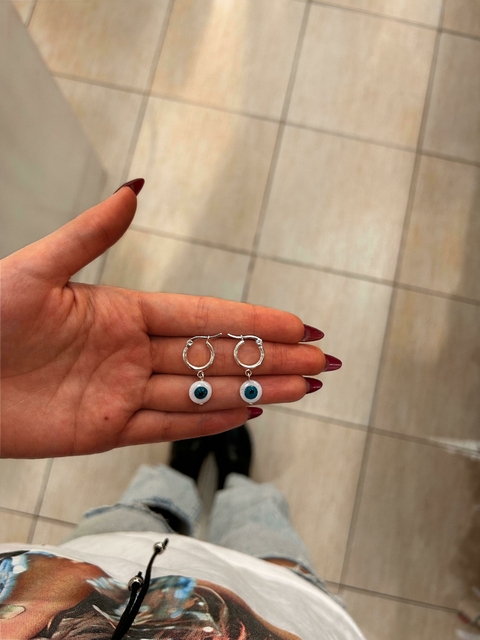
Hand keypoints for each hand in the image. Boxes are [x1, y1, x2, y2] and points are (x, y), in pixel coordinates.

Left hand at [0, 182, 326, 458]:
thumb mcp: (36, 268)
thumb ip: (92, 234)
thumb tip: (135, 190)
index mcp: (123, 311)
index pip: (205, 315)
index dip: (255, 320)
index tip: (299, 323)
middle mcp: (132, 352)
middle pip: (217, 356)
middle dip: (273, 357)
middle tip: (322, 361)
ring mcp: (122, 392)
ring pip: (203, 393)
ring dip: (256, 389)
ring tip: (303, 389)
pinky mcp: (105, 430)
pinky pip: (168, 426)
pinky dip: (210, 422)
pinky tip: (249, 411)